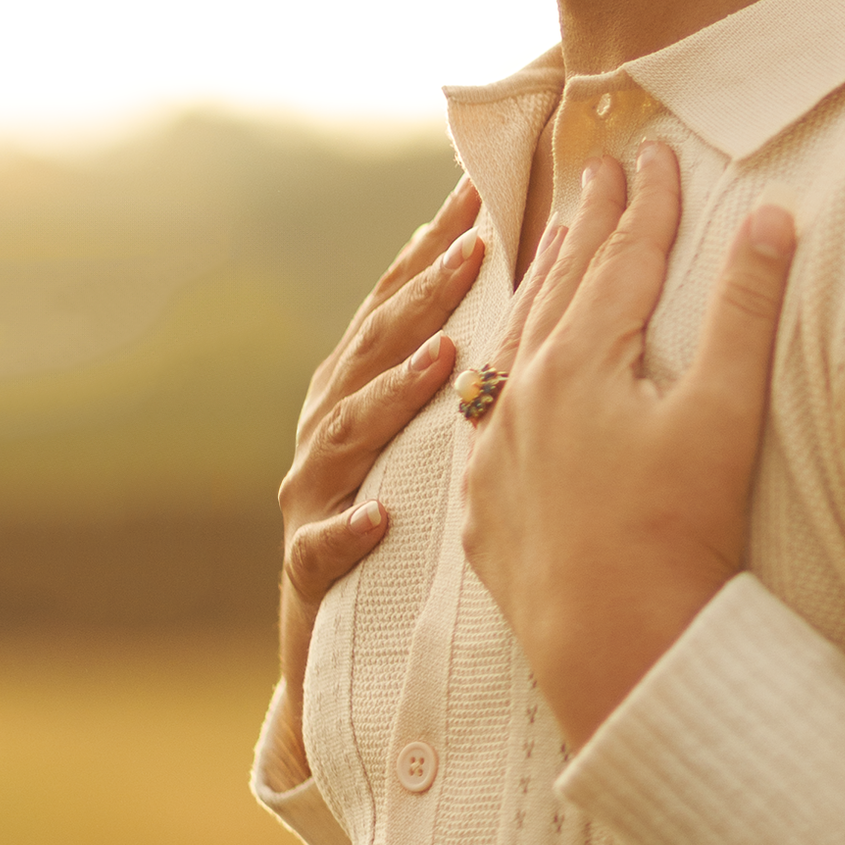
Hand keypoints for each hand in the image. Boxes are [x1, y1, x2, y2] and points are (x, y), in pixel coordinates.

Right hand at [275, 175, 486, 768]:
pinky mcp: (307, 573)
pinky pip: (323, 548)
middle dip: (421, 297)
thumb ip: (466, 358)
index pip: (394, 303)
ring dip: (391, 394)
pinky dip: (350, 528)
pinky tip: (384, 513)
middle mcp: (327, 430)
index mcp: (359, 387)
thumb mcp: (434, 432)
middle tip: (475, 251)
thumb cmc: (406, 517)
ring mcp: (311, 498)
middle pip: (371, 350)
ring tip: (442, 361)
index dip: (429, 247)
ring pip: (344, 433)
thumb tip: (536, 267)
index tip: (475, 192)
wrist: (337, 652)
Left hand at [460, 141, 794, 750]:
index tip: (658, 151)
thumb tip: (774, 215)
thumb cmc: (682, 534)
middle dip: (589, 223)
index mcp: (581, 363)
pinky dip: (504, 368)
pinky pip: (487, 411)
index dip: (648, 203)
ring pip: (517, 343)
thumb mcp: (726, 413)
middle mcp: (526, 394)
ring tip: (558, 238)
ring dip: (543, 285)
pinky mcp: (487, 507)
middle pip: (563, 287)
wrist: (616, 655)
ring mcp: (498, 453)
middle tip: (601, 167)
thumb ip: (747, 308)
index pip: (624, 260)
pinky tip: (508, 367)